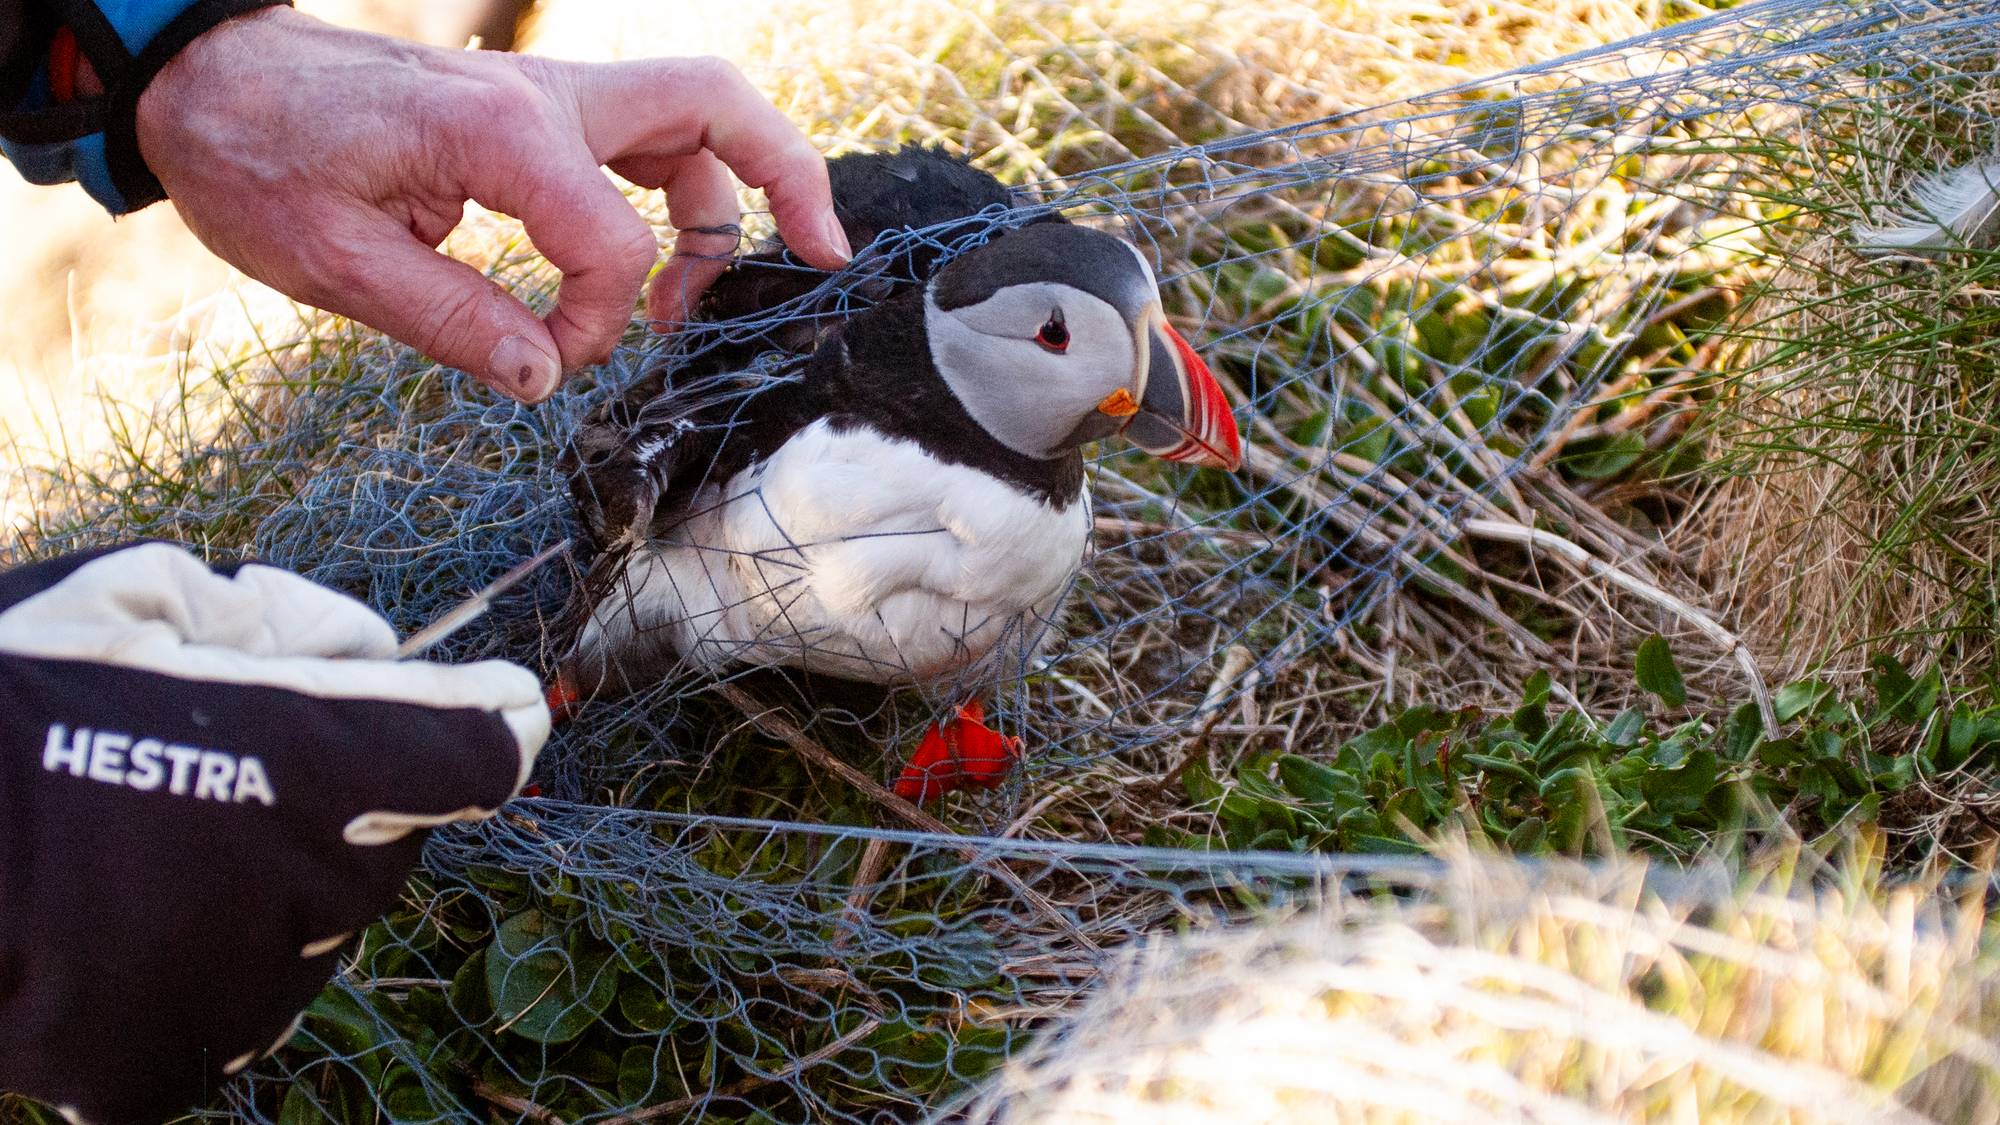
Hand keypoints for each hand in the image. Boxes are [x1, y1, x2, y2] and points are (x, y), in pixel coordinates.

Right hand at [0, 543, 549, 1123]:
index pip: (474, 752)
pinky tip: (120, 917)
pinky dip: (204, 958)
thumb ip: (284, 615)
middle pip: (389, 841)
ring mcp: (241, 991)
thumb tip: (377, 646)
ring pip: (317, 926)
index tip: (504, 706)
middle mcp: (302, 890)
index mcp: (308, 765)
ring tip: (148, 842)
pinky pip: (235, 998)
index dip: (489, 722)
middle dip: (349, 799)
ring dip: (274, 883)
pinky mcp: (171, 1064)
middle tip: (238, 764)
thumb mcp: (132, 598)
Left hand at [132, 8, 849, 402]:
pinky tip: (644, 259)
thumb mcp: (333, 262)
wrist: (204, 78)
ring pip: (689, 119)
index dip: (599, 324)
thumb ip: (455, 321)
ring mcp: (544, 93)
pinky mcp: (531, 110)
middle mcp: (543, 96)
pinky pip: (638, 136)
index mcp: (502, 133)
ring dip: (721, 202)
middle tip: (824, 255)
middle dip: (786, 179)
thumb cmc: (255, 158)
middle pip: (716, 106)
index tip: (551, 363)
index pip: (612, 243)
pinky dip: (669, 191)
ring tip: (692, 296)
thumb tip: (545, 378)